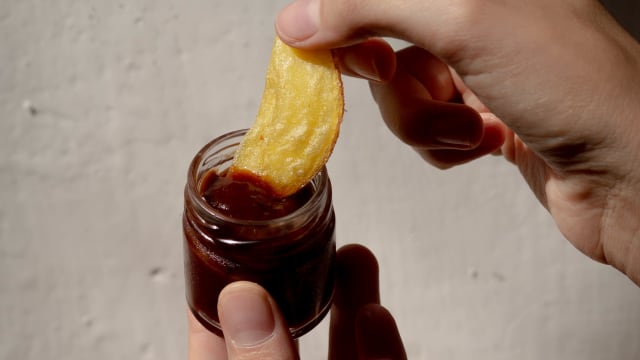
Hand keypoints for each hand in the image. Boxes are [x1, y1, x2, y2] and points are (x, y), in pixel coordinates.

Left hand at [187, 244, 406, 358]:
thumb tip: (243, 299)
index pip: (215, 340)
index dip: (217, 288)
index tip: (223, 243)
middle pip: (284, 330)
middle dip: (296, 278)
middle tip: (303, 234)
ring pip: (340, 348)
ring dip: (349, 299)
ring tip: (354, 255)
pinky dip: (383, 344)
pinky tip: (377, 314)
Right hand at [275, 0, 639, 284]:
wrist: (631, 175)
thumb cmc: (569, 86)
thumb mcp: (461, 20)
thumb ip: (370, 6)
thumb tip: (298, 19)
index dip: (344, 16)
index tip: (316, 45)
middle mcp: (479, 17)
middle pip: (387, 43)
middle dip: (396, 81)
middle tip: (405, 83)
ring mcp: (483, 68)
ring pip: (406, 94)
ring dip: (427, 121)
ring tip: (473, 128)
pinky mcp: (486, 115)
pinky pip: (430, 129)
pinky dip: (447, 143)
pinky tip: (488, 142)